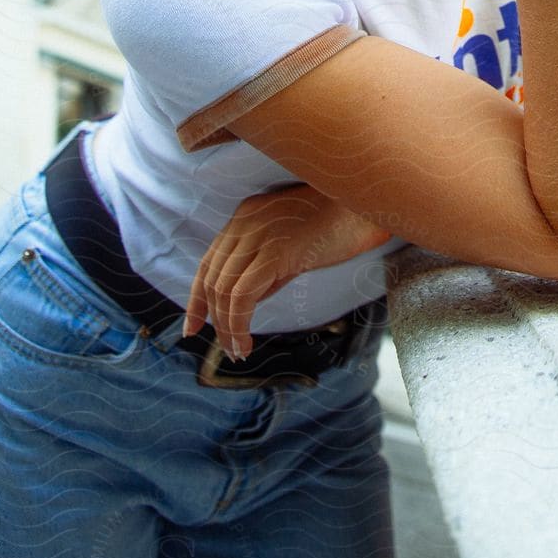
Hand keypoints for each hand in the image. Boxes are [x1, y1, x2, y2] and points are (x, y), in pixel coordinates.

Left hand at [182, 185, 393, 360]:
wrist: (364, 206)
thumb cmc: (335, 226)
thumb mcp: (290, 245)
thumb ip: (265, 269)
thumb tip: (245, 306)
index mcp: (244, 216)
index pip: (208, 262)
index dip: (196, 299)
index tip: (193, 327)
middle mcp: (244, 222)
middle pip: (211, 278)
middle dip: (211, 319)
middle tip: (226, 349)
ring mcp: (257, 235)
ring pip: (223, 290)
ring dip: (226, 328)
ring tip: (239, 352)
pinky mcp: (274, 252)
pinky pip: (241, 296)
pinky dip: (238, 325)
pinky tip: (246, 343)